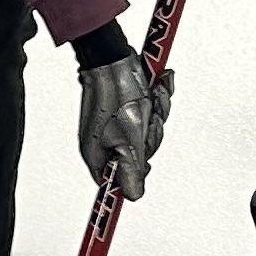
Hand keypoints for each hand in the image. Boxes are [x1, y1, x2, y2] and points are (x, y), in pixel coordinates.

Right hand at [77, 53, 172, 199]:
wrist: (115, 58)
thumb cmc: (116, 96)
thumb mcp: (128, 141)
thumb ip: (130, 171)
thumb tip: (132, 196)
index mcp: (97, 154)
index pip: (115, 179)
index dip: (134, 175)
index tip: (146, 164)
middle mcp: (106, 140)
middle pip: (138, 156)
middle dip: (151, 136)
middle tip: (148, 122)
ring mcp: (118, 124)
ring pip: (148, 133)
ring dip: (157, 115)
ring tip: (152, 99)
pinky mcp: (130, 108)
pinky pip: (151, 114)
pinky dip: (157, 102)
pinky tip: (155, 90)